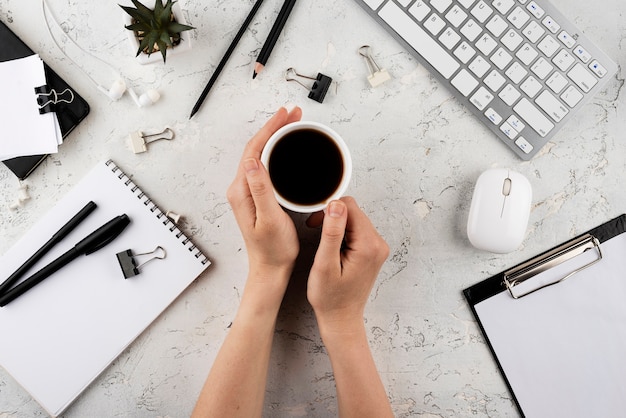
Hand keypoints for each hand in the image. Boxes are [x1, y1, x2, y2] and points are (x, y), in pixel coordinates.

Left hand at [227, 107, 302, 302]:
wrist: (270, 269)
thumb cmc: (273, 249)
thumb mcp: (269, 219)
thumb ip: (260, 190)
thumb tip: (253, 160)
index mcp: (241, 191)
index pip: (254, 150)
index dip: (271, 129)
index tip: (286, 115)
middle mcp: (241, 188)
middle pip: (256, 148)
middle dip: (275, 127)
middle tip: (294, 114)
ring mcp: (247, 192)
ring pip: (260, 155)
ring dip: (275, 137)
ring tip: (292, 125)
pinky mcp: (257, 196)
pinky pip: (265, 166)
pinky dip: (277, 152)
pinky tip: (287, 150)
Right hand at [307, 197, 388, 333]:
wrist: (341, 318)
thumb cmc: (330, 297)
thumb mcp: (324, 264)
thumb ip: (331, 232)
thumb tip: (335, 205)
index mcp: (369, 245)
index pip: (349, 207)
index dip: (328, 210)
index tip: (314, 225)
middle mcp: (379, 244)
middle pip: (353, 212)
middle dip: (332, 217)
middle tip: (316, 233)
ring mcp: (378, 248)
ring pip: (355, 220)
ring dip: (337, 226)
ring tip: (325, 245)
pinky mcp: (373, 252)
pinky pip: (357, 231)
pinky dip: (343, 234)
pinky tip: (334, 249)